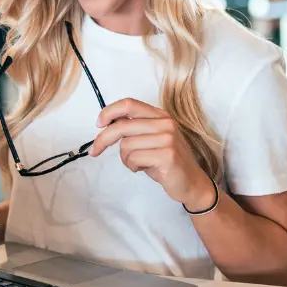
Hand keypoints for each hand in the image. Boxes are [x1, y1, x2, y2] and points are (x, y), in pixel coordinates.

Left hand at [90, 98, 215, 210]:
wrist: (191, 182)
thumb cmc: (166, 162)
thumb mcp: (150, 140)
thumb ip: (134, 129)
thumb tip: (106, 124)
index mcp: (160, 116)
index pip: (129, 104)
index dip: (109, 111)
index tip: (98, 123)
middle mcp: (165, 123)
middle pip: (122, 125)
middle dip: (103, 139)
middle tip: (95, 151)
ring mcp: (167, 138)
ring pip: (126, 145)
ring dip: (126, 159)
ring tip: (138, 163)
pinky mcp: (167, 155)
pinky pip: (134, 158)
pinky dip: (133, 166)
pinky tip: (143, 168)